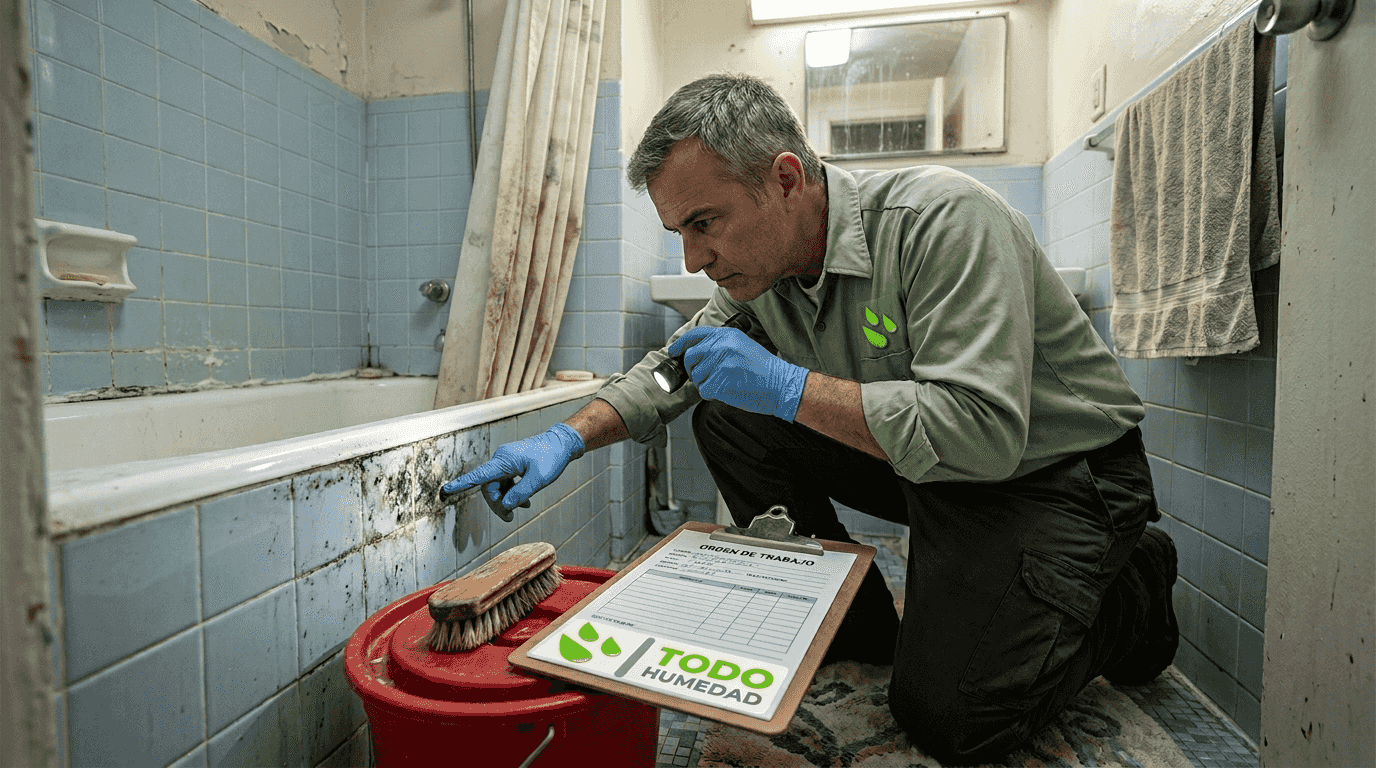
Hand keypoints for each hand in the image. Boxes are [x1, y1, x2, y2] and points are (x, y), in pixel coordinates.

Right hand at [440, 423, 585, 521]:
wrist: (562, 444)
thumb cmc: (551, 458)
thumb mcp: (539, 479)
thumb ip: (521, 494)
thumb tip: (506, 506)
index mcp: (504, 461)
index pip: (479, 476)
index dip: (461, 485)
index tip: (446, 491)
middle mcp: (501, 460)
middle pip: (489, 487)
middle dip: (498, 504)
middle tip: (510, 517)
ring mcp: (506, 462)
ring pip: (497, 486)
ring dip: (506, 500)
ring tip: (522, 509)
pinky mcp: (512, 465)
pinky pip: (505, 482)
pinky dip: (512, 493)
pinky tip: (524, 502)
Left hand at [666, 326, 808, 421]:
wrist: (781, 384)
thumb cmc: (764, 369)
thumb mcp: (743, 345)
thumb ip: (721, 345)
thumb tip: (697, 352)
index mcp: (727, 336)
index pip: (696, 335)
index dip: (681, 344)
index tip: (674, 351)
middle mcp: (722, 346)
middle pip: (691, 357)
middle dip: (694, 370)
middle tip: (706, 376)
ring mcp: (720, 364)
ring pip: (697, 376)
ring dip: (706, 384)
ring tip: (725, 383)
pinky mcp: (720, 381)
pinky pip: (704, 390)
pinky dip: (712, 394)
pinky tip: (726, 391)